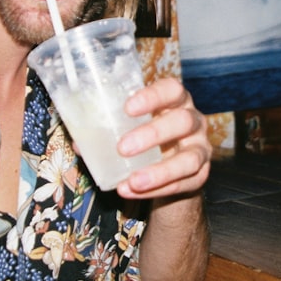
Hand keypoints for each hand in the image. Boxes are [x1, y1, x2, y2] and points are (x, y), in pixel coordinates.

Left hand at [116, 76, 210, 198]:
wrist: (168, 172)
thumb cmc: (146, 141)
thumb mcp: (131, 129)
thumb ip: (108, 131)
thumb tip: (80, 140)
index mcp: (175, 102)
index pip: (172, 89)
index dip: (153, 96)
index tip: (127, 107)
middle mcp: (194, 121)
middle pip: (183, 121)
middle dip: (153, 134)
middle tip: (123, 148)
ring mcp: (201, 149)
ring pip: (190, 158)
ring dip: (160, 171)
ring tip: (133, 181)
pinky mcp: (201, 174)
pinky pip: (185, 183)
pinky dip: (158, 189)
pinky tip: (133, 191)